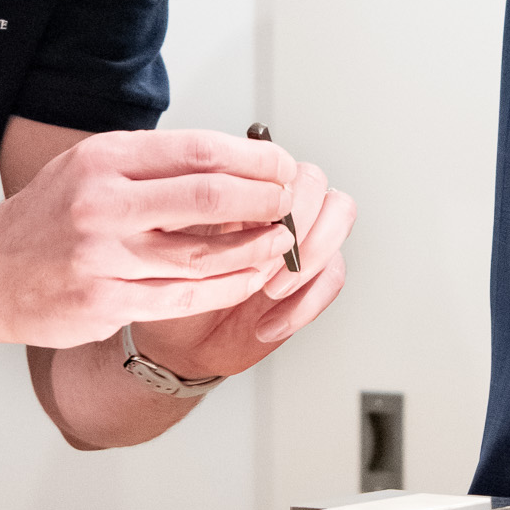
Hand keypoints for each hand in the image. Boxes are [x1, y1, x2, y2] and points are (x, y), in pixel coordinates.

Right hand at [0, 128, 303, 349]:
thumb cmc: (49, 215)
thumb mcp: (91, 166)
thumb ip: (155, 164)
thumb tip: (238, 161)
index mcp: (104, 160)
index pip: (199, 151)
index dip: (254, 160)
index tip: (282, 166)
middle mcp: (102, 205)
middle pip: (207, 199)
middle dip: (264, 200)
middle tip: (290, 203)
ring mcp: (102, 258)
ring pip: (202, 255)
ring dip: (254, 249)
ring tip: (282, 242)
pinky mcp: (104, 303)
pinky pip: (183, 297)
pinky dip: (227, 287)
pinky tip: (250, 277)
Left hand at [131, 155, 356, 379]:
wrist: (179, 340)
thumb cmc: (170, 285)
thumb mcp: (172, 244)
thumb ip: (202, 217)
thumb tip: (227, 198)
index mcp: (249, 187)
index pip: (290, 169)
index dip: (284, 195)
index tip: (263, 221)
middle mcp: (281, 209)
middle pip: (323, 190)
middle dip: (302, 228)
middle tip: (270, 259)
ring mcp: (302, 241)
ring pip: (339, 222)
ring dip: (309, 260)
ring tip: (270, 291)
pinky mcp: (313, 278)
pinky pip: (333, 277)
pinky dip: (304, 304)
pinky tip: (268, 323)